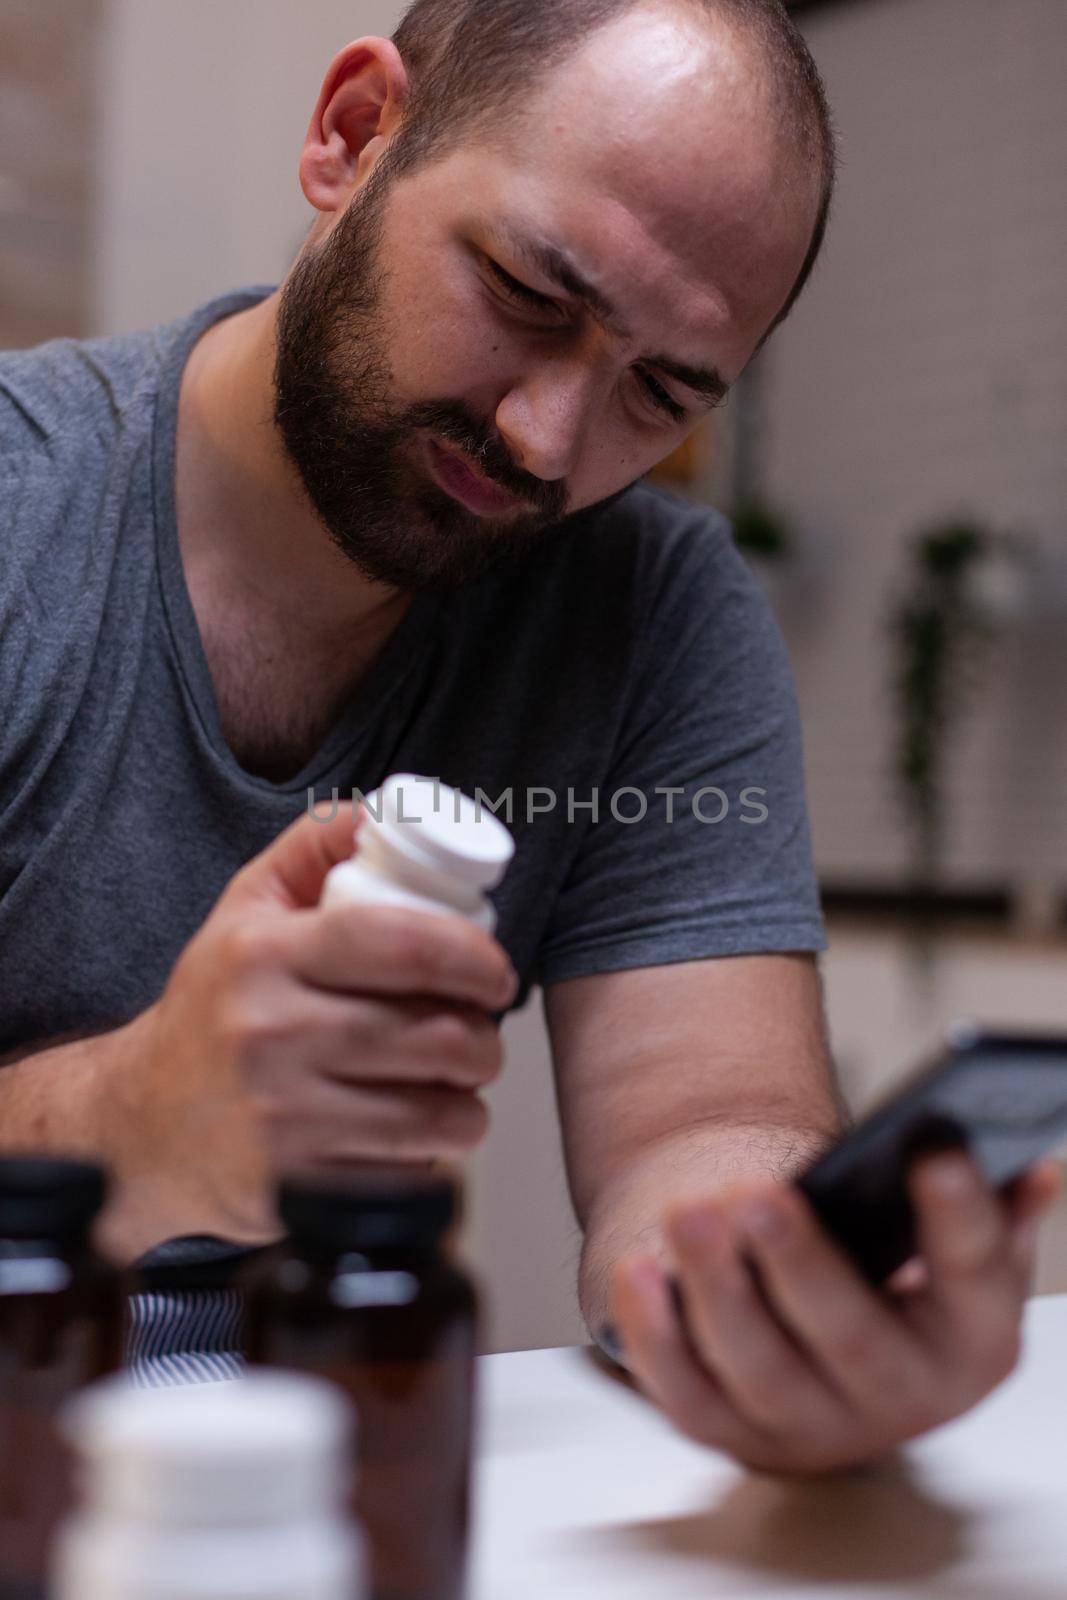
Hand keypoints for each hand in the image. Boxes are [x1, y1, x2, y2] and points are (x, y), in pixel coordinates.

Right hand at [105, 800, 516, 1254]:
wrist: (140, 1125)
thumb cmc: (212, 1009)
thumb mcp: (244, 912)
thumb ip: (310, 850)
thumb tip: (380, 812)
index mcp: (264, 955)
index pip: (401, 943)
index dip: (472, 956)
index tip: (495, 970)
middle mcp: (270, 1034)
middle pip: (434, 1035)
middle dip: (484, 1038)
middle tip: (482, 1033)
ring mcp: (282, 1118)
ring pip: (435, 1113)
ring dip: (470, 1101)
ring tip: (458, 1084)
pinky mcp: (295, 1187)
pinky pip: (408, 1173)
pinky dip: (431, 1156)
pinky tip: (415, 1134)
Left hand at [609, 1150, 1061, 1473]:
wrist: (825, 1342)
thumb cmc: (894, 1272)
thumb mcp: (952, 1243)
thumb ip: (987, 1205)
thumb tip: (1032, 1169)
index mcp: (974, 1341)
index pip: (974, 1275)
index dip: (959, 1215)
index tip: (935, 1149)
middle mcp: (901, 1397)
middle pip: (850, 1338)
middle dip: (799, 1264)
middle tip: (757, 1195)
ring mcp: (815, 1427)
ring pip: (758, 1368)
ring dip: (715, 1287)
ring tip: (689, 1212)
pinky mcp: (737, 1435)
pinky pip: (688, 1396)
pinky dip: (655, 1336)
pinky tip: (639, 1269)